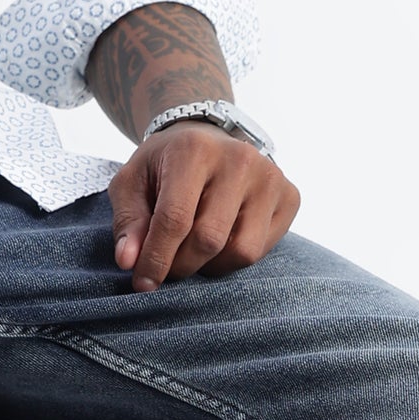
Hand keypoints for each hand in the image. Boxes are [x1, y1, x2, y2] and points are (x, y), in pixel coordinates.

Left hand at [108, 123, 298, 291]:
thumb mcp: (132, 183)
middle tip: (167, 266)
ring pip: (242, 252)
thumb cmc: (165, 166)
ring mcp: (270, 177)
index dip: (156, 258)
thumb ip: (129, 221)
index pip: (175, 219)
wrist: (207, 137)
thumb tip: (128, 261)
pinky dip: (235, 258)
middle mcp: (239, 159)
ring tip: (193, 252)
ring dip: (211, 266)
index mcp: (194, 150)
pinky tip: (221, 240)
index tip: (142, 282)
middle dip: (181, 265)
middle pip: (209, 239)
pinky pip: (263, 250)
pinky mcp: (290, 196)